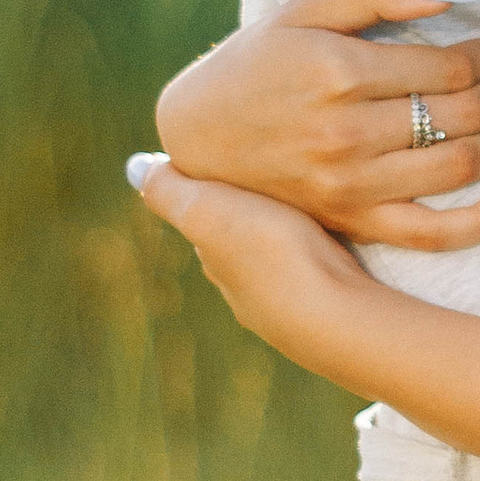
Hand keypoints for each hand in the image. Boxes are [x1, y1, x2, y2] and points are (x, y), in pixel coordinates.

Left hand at [131, 159, 379, 367]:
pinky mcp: (338, 311)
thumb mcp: (207, 212)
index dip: (215, 192)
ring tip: (317, 203)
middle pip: (246, 243)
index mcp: (218, 264)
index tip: (229, 162)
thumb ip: (170, 192)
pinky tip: (345, 242)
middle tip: (277, 175)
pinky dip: (328, 255)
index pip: (207, 223)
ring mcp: (294, 308)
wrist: (339, 317)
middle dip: (256, 215)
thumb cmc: (272, 255)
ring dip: (296, 236)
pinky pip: (326, 273)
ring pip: (287, 262)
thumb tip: (134, 167)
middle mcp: (248, 293)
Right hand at [153, 0, 479, 245]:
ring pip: (460, 165)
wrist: (197, 136)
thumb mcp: (305, 9)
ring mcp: (351, 185)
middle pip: (463, 113)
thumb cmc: (256, 63)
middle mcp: (348, 132)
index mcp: (338, 71)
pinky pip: (433, 233)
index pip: (449, 66)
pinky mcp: (353, 222)